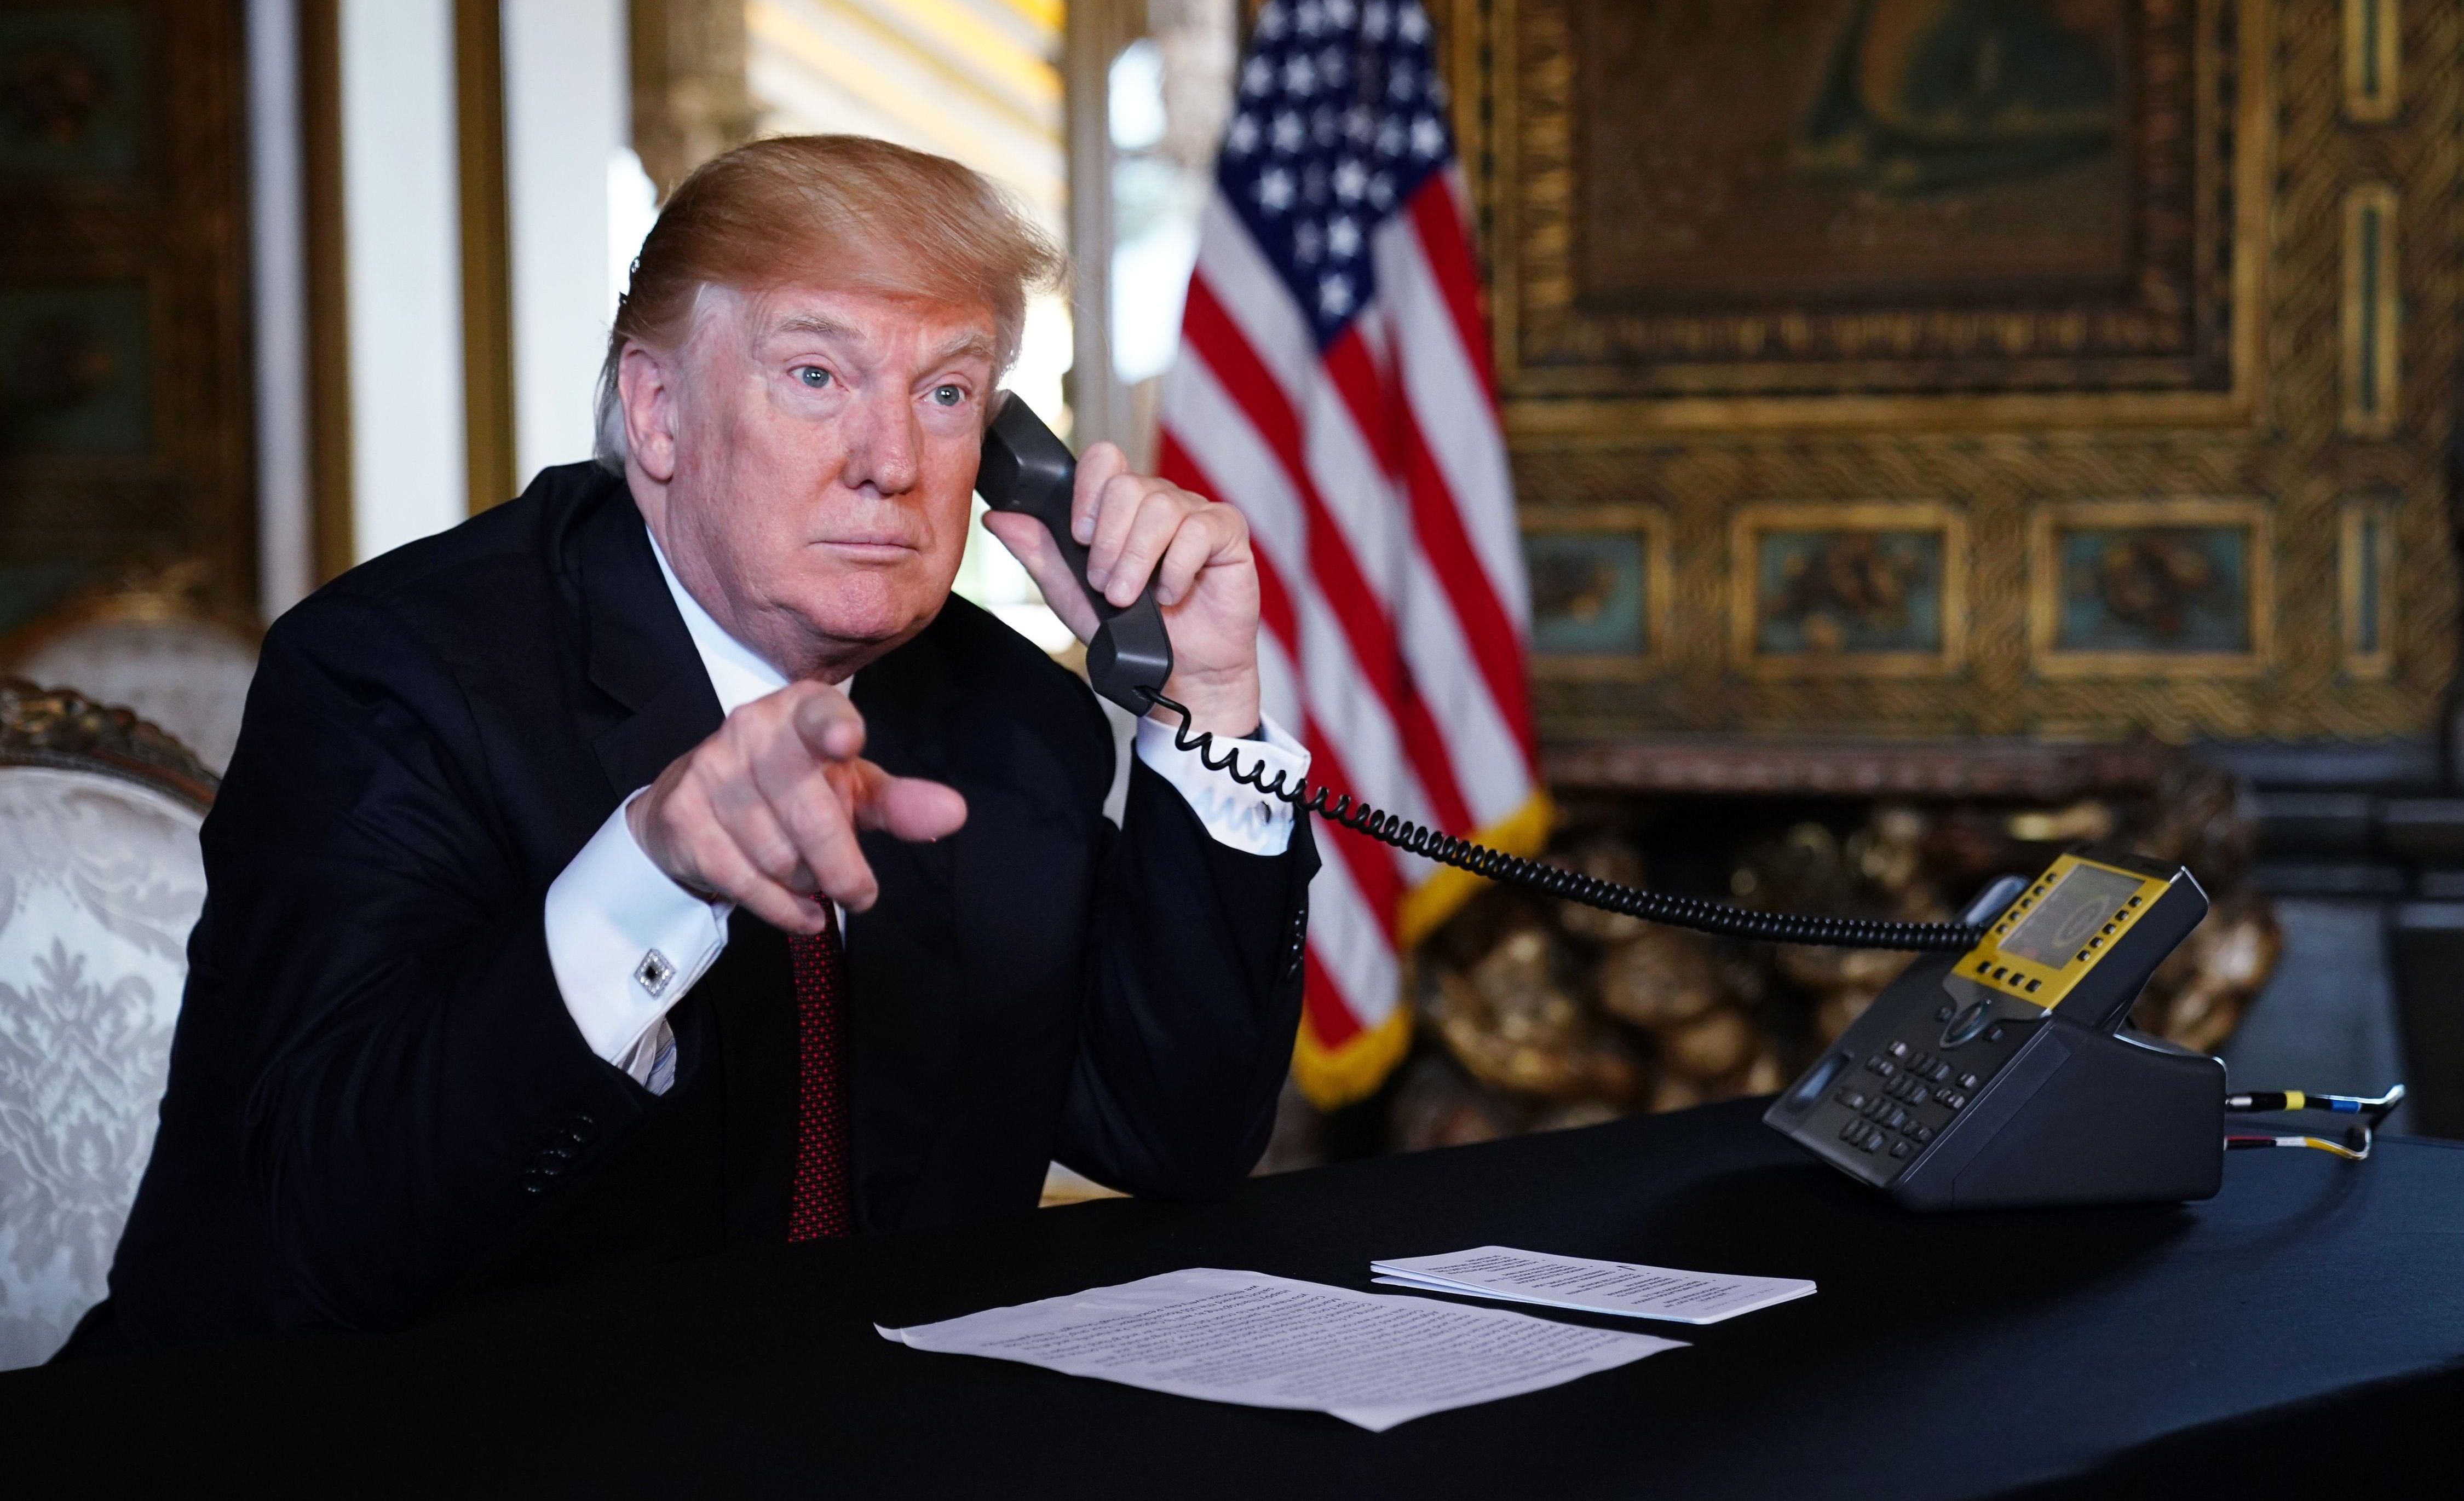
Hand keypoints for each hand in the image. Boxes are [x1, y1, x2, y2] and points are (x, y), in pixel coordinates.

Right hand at [626, 680, 966, 931]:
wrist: (694, 803)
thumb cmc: (793, 789)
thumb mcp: (852, 789)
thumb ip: (900, 802)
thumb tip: (953, 812)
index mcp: (801, 710)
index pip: (819, 713)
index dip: (832, 727)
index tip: (846, 741)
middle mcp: (751, 728)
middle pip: (808, 813)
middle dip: (841, 867)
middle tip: (860, 894)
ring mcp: (711, 770)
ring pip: (778, 855)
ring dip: (806, 883)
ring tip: (810, 877)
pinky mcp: (683, 814)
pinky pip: (744, 880)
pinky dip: (781, 908)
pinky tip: (799, 911)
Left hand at [980, 440, 1262, 738]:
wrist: (1178, 674)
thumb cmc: (1129, 630)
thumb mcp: (1070, 592)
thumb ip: (1038, 551)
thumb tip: (997, 516)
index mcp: (1122, 506)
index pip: (1103, 461)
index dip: (1087, 494)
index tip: (1079, 538)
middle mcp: (1159, 500)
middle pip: (1128, 486)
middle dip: (1108, 543)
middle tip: (1106, 586)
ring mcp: (1196, 513)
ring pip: (1161, 507)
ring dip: (1137, 560)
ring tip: (1132, 598)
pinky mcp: (1227, 533)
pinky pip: (1198, 530)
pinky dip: (1177, 568)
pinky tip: (1170, 594)